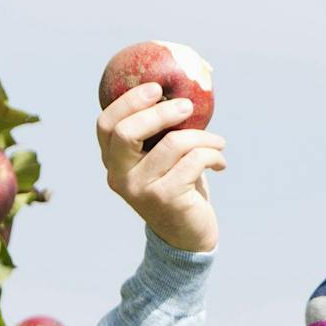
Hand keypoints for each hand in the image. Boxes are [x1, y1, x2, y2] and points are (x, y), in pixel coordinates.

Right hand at [96, 83, 226, 253]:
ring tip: (218, 142)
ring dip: (203, 137)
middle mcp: (118, 176)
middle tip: (187, 106)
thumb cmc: (177, 188)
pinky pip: (193, 161)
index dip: (128, 101)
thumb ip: (159, 134)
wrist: (187, 237)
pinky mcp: (165, 198)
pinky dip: (213, 155)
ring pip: (172, 144)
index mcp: (113, 162)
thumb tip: (181, 91)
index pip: (106, 125)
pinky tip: (220, 162)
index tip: (156, 88)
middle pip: (127, 131)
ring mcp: (140, 189)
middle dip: (161, 112)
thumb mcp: (161, 160)